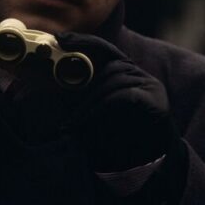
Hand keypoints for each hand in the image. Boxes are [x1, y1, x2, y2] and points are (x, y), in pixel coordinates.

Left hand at [56, 31, 178, 172]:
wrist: (140, 166)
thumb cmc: (112, 137)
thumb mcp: (89, 110)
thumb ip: (77, 93)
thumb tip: (48, 76)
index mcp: (126, 74)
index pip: (106, 49)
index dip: (84, 41)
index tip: (61, 39)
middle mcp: (141, 76)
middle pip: (110, 65)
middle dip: (83, 85)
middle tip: (64, 104)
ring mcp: (152, 87)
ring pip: (115, 81)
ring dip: (89, 104)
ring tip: (73, 124)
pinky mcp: (157, 103)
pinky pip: (122, 97)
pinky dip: (100, 109)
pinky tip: (88, 123)